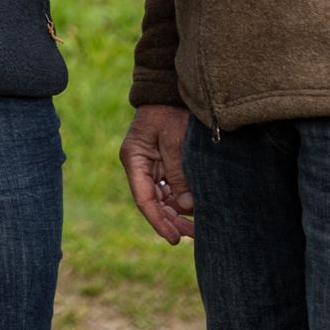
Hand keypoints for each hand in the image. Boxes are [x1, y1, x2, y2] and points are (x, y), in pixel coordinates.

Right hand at [120, 104, 194, 244]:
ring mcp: (151, 165)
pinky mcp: (163, 163)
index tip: (173, 239)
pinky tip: (194, 209)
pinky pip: (171, 188)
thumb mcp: (174, 140)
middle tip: (192, 236)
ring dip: (177, 212)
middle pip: (153, 202)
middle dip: (171, 220)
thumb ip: (179, 173)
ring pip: (162, 197)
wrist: (170, 90)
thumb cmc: (170, 111)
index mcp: (134, 159)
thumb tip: (186, 207)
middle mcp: (139, 165)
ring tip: (196, 228)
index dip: (159, 221)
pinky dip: (181, 199)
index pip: (144, 199)